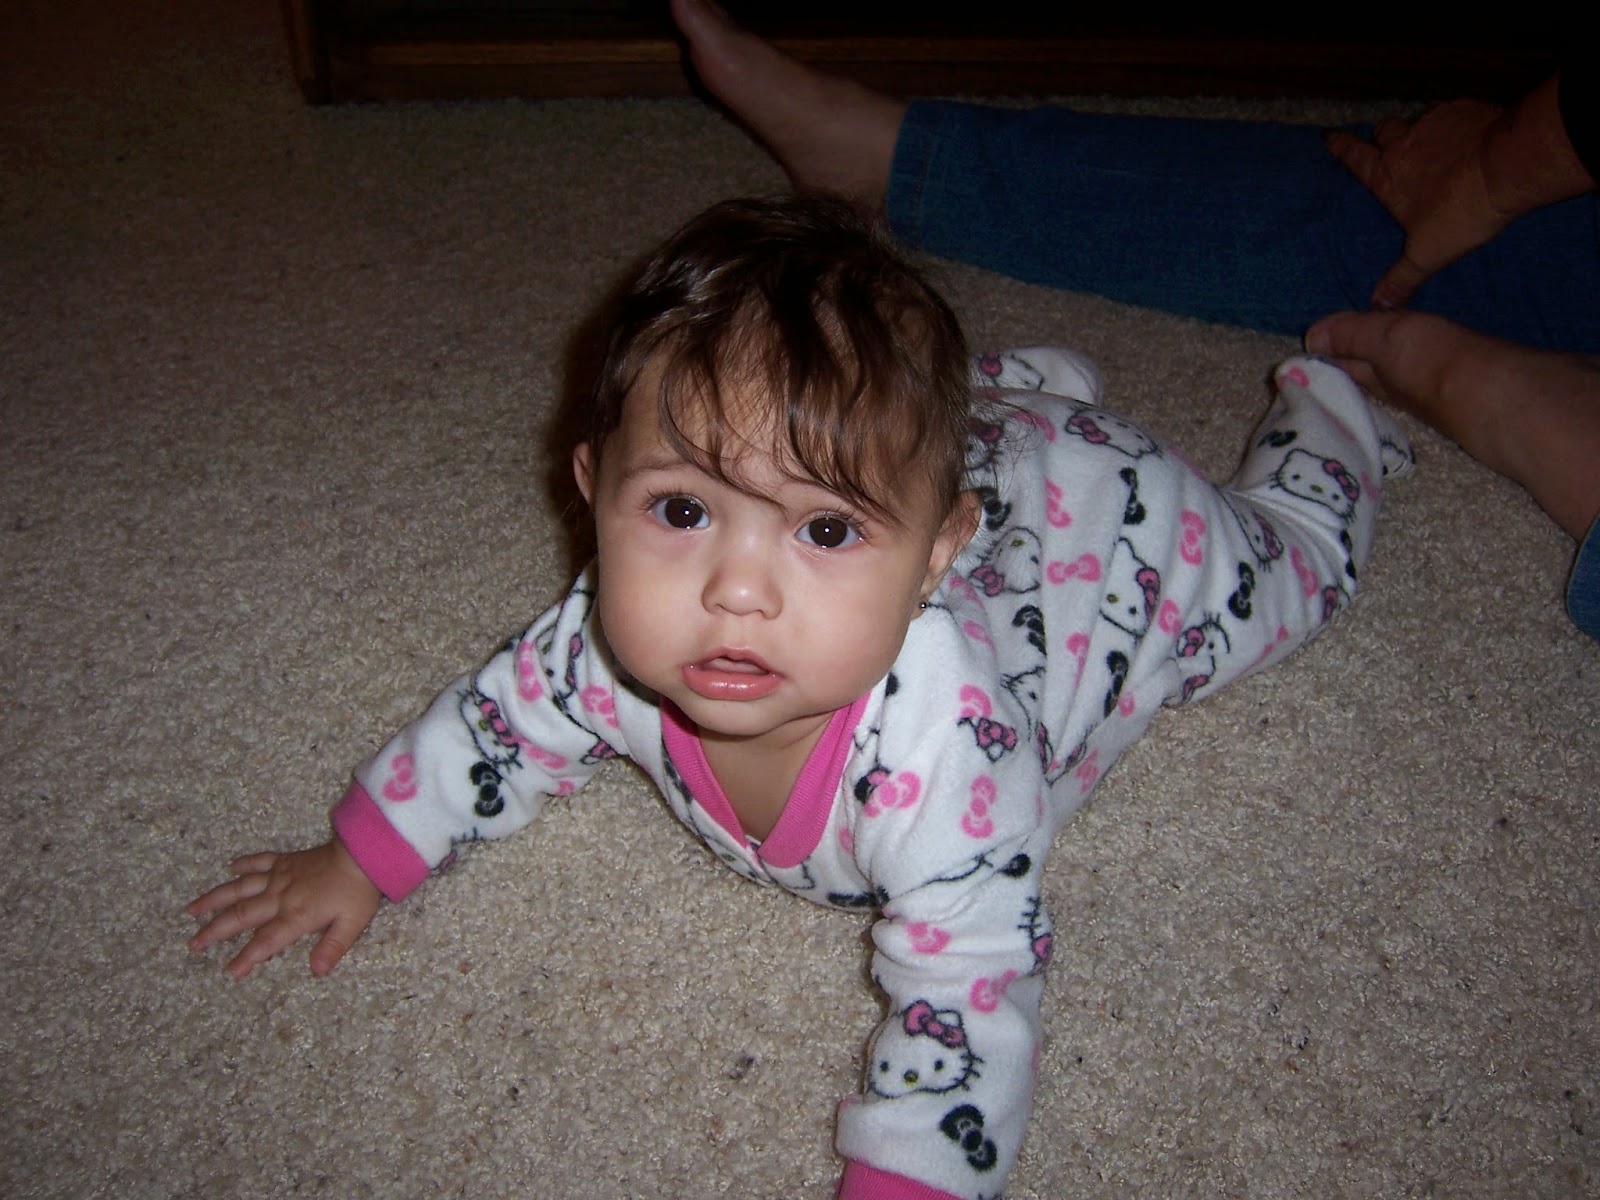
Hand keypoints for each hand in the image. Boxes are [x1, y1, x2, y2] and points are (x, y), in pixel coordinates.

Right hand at [187, 839, 381, 979]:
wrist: (362, 852)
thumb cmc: (358, 890)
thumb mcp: (352, 924)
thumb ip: (332, 948)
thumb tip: (317, 971)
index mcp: (296, 915)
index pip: (265, 941)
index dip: (247, 958)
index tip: (229, 972)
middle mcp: (280, 896)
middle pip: (241, 916)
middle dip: (215, 931)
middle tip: (193, 944)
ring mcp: (280, 876)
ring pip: (240, 888)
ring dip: (215, 899)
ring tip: (191, 910)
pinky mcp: (285, 860)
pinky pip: (259, 860)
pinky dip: (244, 863)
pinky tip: (230, 867)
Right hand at [1325, 99, 1506, 307]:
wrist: (1507, 165)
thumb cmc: (1460, 209)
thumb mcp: (1428, 253)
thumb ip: (1402, 278)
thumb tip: (1378, 307)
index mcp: (1387, 177)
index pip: (1355, 158)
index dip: (1341, 147)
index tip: (1329, 137)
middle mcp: (1404, 144)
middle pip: (1383, 130)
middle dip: (1383, 136)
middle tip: (1389, 144)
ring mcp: (1435, 122)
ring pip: (1417, 119)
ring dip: (1420, 129)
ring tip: (1433, 142)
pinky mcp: (1466, 109)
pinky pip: (1453, 111)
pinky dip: (1455, 122)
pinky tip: (1467, 134)